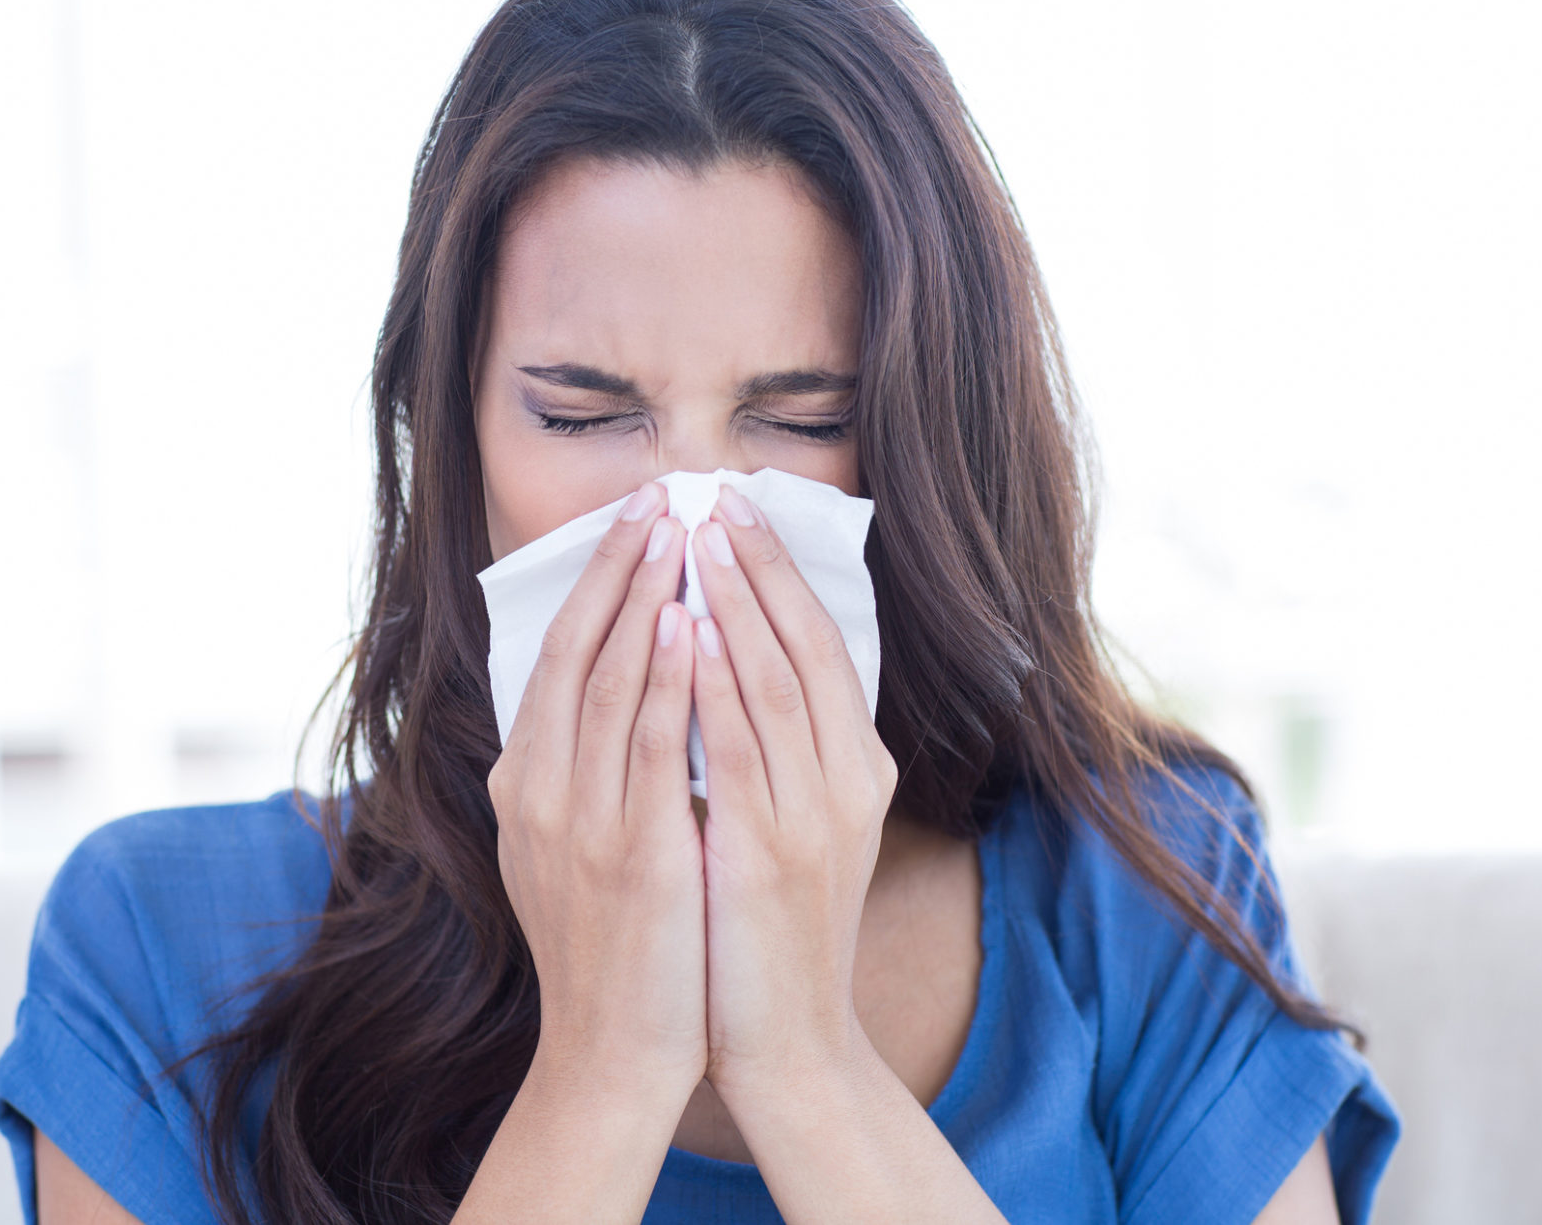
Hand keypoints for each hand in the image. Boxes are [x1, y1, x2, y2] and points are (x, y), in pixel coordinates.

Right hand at [484, 480, 707, 1091]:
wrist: (613, 1053)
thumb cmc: (611, 949)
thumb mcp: (570, 849)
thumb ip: (579, 773)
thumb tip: (610, 696)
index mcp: (524, 786)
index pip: (554, 658)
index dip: (592, 584)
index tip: (628, 521)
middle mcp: (538, 791)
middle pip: (573, 651)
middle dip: (615, 567)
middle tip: (653, 495)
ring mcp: (579, 820)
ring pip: (607, 681)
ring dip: (643, 596)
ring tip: (675, 528)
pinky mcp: (630, 851)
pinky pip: (649, 743)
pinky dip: (666, 676)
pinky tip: (690, 621)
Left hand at [687, 481, 898, 1101]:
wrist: (786, 1041)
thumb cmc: (771, 932)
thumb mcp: (793, 828)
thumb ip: (774, 754)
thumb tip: (726, 666)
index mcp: (857, 771)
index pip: (825, 648)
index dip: (782, 577)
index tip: (741, 515)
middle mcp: (847, 782)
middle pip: (806, 649)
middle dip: (760, 569)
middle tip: (718, 500)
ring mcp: (812, 817)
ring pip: (775, 683)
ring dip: (735, 605)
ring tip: (699, 540)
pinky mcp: (766, 852)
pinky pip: (737, 749)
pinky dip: (712, 683)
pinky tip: (684, 632)